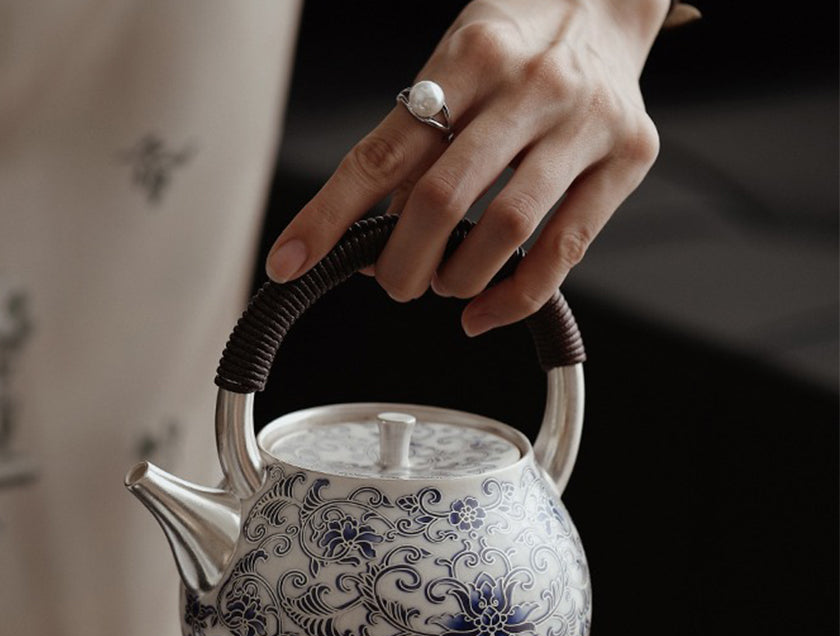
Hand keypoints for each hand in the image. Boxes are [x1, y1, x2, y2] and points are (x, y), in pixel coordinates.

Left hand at [266, 0, 667, 334]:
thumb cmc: (517, 42)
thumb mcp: (452, 68)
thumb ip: (414, 148)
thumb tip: (372, 244)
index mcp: (469, 56)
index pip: (381, 152)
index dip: (329, 216)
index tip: (291, 262)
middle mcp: (528, 85)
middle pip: (441, 199)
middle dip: (402, 263)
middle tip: (394, 283)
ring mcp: (583, 120)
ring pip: (503, 229)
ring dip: (457, 279)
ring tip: (445, 283)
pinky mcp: (627, 156)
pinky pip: (564, 251)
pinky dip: (515, 296)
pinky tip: (485, 310)